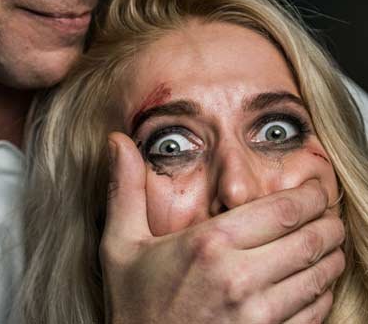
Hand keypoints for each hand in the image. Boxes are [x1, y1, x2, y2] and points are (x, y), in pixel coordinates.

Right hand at [100, 132, 344, 323]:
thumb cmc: (134, 303)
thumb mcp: (120, 244)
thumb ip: (125, 190)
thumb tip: (117, 141)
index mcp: (208, 245)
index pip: (282, 211)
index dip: (309, 197)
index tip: (315, 191)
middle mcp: (239, 279)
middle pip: (309, 242)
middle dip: (327, 224)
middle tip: (328, 216)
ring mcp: (257, 317)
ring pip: (318, 277)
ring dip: (331, 257)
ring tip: (329, 244)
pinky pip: (314, 313)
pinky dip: (323, 293)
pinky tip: (315, 282)